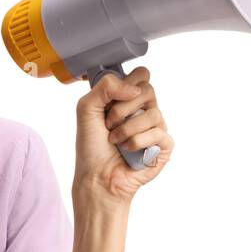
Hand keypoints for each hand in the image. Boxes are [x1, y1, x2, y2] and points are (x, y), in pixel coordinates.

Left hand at [74, 65, 173, 205]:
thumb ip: (105, 86)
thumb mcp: (86, 108)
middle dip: (122, 109)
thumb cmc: (91, 146)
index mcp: (127, 99)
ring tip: (116, 141)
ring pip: (153, 113)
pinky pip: (160, 133)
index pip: (142, 75)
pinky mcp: (164, 146)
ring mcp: (156, 128)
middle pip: (148, 90)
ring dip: (127, 129)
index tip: (111, 100)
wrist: (96, 176)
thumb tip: (135, 89)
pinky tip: (128, 150)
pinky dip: (138, 142)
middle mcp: (144, 111)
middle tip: (109, 124)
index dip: (128, 83)